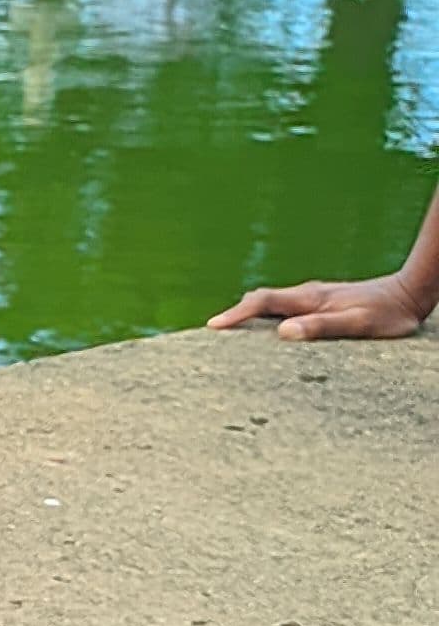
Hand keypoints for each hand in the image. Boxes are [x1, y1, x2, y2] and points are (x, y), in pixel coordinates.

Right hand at [209, 269, 429, 340]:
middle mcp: (309, 294)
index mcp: (310, 299)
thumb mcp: (357, 324)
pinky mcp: (324, 302)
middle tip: (215, 331)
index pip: (263, 302)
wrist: (411, 291)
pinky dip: (269, 316)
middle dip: (237, 313)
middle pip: (262, 299)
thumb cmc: (388, 313)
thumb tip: (283, 333)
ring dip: (252, 314)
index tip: (213, 327)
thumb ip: (321, 327)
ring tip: (235, 333)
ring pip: (274, 303)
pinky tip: (272, 331)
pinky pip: (286, 308)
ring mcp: (316, 297)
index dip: (236, 314)